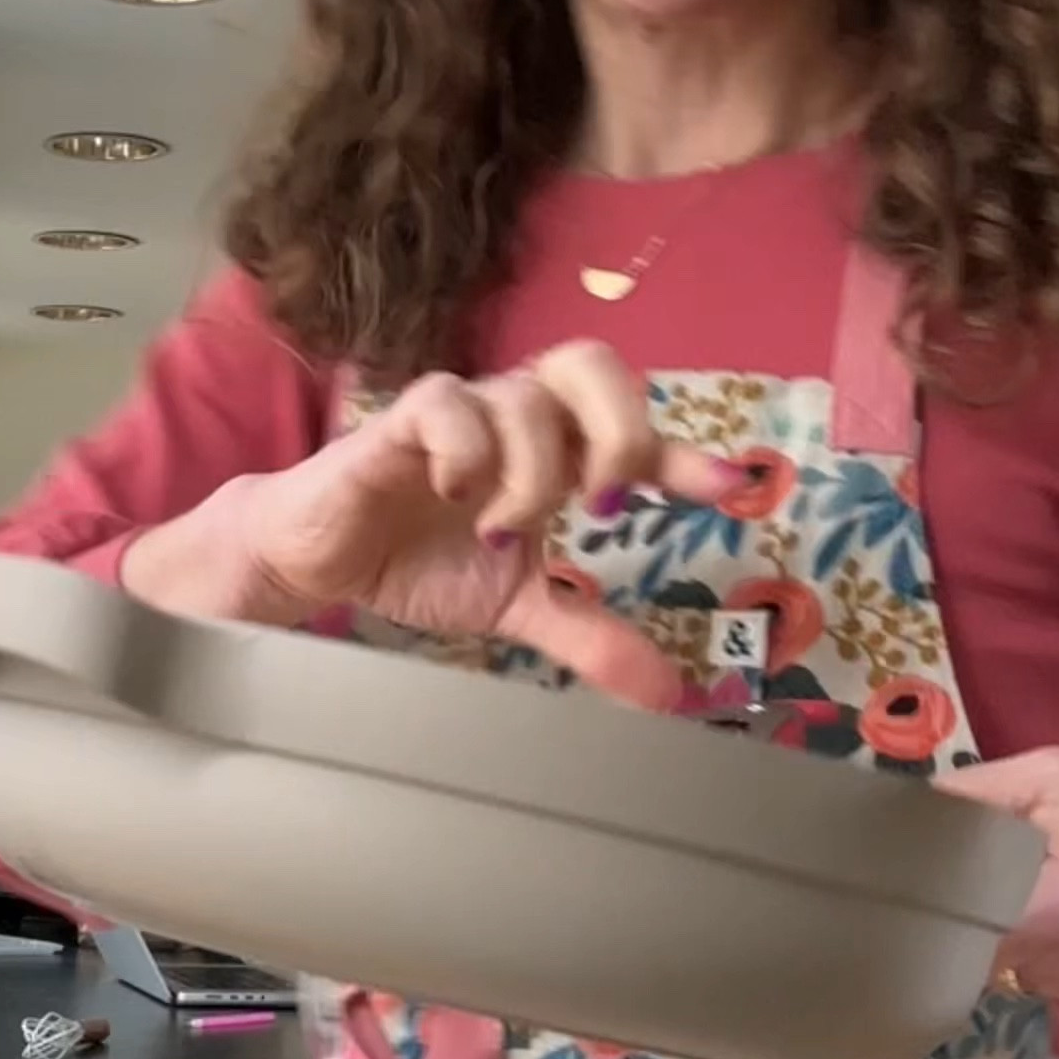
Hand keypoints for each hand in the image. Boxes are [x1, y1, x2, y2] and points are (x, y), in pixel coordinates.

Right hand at [126, 342, 747, 713]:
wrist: (319, 561)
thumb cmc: (420, 560)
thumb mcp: (517, 607)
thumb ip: (588, 636)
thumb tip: (665, 694)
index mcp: (556, 453)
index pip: (635, 435)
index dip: (689, 457)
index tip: (739, 491)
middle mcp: (517, 418)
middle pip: (593, 364)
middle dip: (622, 429)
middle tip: (611, 502)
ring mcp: (461, 413)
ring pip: (526, 397)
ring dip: (536, 472)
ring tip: (505, 534)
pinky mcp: (401, 421)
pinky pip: (447, 403)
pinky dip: (468, 450)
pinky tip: (459, 495)